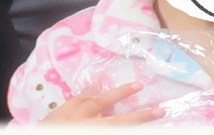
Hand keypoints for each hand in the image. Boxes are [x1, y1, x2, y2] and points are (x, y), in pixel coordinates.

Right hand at [39, 82, 163, 124]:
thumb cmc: (53, 126)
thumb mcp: (64, 109)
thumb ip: (83, 97)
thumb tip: (99, 82)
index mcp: (83, 114)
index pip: (105, 101)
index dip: (122, 93)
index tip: (139, 86)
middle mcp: (92, 126)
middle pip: (120, 122)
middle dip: (141, 117)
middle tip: (161, 111)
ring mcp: (96, 133)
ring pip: (120, 131)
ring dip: (137, 127)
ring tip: (157, 124)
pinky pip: (115, 134)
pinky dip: (127, 131)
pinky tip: (137, 129)